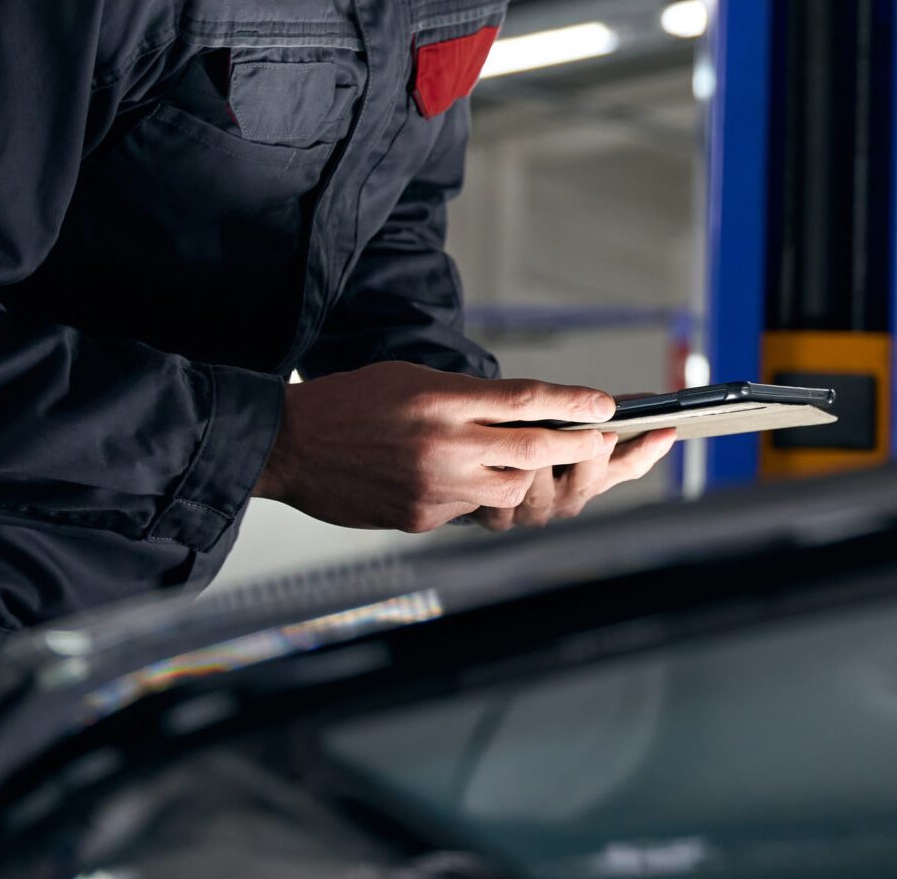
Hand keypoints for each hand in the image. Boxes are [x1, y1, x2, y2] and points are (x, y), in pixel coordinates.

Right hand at [256, 361, 618, 532]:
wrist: (287, 446)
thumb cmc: (351, 402)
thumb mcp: (414, 378)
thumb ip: (469, 397)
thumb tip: (524, 413)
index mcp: (444, 400)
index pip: (528, 400)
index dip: (575, 404)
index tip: (609, 405)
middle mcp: (445, 444)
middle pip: (535, 449)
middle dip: (578, 447)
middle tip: (602, 440)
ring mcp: (434, 486)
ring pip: (512, 491)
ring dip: (529, 478)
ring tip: (531, 464)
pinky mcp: (419, 517)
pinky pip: (469, 510)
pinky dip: (475, 495)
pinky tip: (458, 480)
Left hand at [468, 428, 679, 530]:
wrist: (474, 465)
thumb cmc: (525, 440)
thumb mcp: (564, 424)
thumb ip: (597, 414)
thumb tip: (644, 398)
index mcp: (591, 477)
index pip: (628, 465)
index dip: (646, 451)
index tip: (665, 431)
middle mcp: (567, 499)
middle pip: (589, 480)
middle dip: (591, 453)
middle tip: (598, 431)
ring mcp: (534, 512)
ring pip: (542, 491)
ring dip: (538, 464)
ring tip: (532, 436)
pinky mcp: (498, 519)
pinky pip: (503, 504)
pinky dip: (500, 483)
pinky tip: (497, 461)